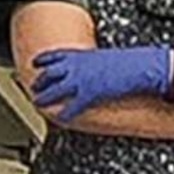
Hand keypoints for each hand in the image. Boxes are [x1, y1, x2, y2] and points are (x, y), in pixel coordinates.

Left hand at [28, 45, 173, 122]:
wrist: (140, 65)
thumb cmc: (127, 60)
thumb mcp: (104, 56)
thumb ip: (91, 61)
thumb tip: (89, 66)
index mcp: (81, 55)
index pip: (54, 55)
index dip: (42, 60)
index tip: (34, 62)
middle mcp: (76, 66)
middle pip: (49, 74)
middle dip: (39, 82)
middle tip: (33, 88)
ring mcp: (80, 80)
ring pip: (54, 90)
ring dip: (44, 98)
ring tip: (38, 103)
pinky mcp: (89, 93)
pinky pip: (72, 106)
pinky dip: (65, 113)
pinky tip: (60, 118)